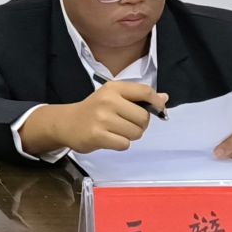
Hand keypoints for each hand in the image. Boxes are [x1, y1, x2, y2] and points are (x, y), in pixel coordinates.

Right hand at [31, 81, 167, 154]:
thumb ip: (138, 97)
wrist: (67, 123)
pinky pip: (124, 144)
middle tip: (128, 124)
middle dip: (140, 125)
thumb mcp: (114, 96)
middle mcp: (109, 100)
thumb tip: (164, 98)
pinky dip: (121, 144)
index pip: (144, 91)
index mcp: (114, 88)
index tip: (159, 110)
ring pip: (136, 133)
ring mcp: (102, 118)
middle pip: (143, 117)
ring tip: (118, 131)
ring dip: (131, 136)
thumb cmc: (95, 109)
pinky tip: (110, 138)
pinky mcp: (98, 136)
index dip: (157, 102)